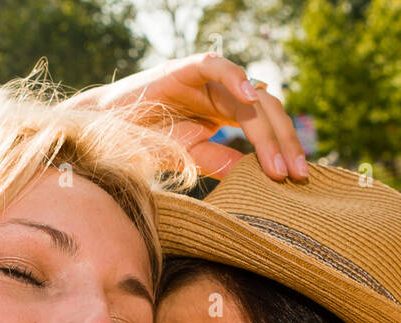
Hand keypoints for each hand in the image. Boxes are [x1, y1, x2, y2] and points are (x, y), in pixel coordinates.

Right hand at [65, 52, 306, 182]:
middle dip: (285, 142)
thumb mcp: (189, 157)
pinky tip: (252, 97)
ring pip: (249, 94)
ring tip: (278, 161)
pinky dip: (235, 78)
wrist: (103, 130)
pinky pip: (215, 65)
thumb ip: (220, 161)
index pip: (266, 124)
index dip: (284, 148)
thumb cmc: (143, 142)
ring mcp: (204, 80)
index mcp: (224, 112)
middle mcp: (220, 93)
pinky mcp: (182, 69)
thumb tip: (252, 176)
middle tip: (297, 175)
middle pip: (266, 110)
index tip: (297, 179)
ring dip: (268, 127)